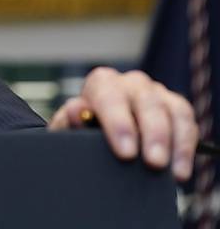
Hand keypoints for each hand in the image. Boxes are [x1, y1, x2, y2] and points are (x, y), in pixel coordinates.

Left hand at [48, 67, 196, 181]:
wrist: (97, 131)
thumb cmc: (81, 128)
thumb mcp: (69, 126)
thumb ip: (69, 120)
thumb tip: (76, 111)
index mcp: (102, 82)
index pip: (110, 97)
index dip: (119, 125)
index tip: (125, 153)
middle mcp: (132, 83)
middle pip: (147, 101)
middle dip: (152, 134)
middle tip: (154, 163)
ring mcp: (157, 93)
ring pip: (173, 110)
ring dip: (175, 142)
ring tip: (171, 173)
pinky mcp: (176, 108)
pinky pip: (187, 123)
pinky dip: (185, 148)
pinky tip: (179, 172)